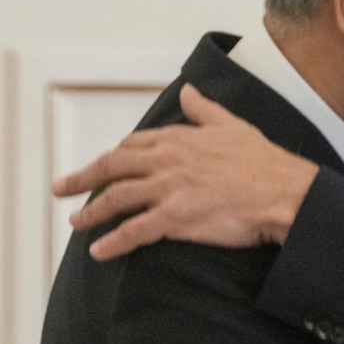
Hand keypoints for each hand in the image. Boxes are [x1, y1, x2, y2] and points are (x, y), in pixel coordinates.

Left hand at [52, 84, 320, 259]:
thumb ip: (204, 110)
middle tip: (60, 188)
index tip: (103, 166)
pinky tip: (98, 252)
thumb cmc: (263, 161)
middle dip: (83, 177)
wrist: (282, 192)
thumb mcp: (232, 125)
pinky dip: (113, 242)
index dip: (114, 156)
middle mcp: (166, 161)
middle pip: (112, 167)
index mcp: (178, 138)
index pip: (133, 145)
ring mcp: (167, 189)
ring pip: (116, 198)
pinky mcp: (174, 218)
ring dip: (91, 211)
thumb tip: (188, 90)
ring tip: (76, 222)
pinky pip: (134, 231)